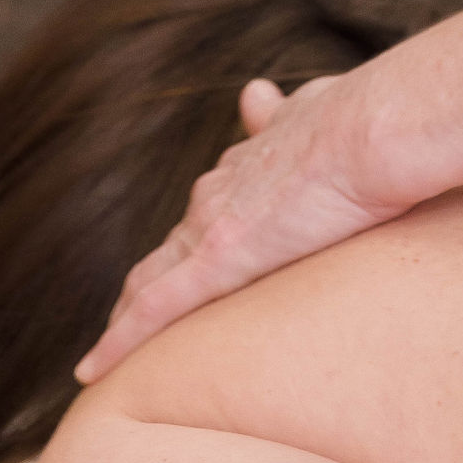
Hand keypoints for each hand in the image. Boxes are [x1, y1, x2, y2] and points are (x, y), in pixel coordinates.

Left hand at [76, 67, 398, 383]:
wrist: (371, 132)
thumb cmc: (359, 120)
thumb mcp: (311, 107)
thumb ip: (278, 111)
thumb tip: (253, 91)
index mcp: (243, 164)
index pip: (205, 211)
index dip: (189, 240)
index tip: (181, 263)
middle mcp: (216, 193)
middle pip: (169, 248)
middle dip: (150, 284)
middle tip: (131, 323)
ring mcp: (210, 227)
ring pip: (148, 282)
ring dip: (128, 317)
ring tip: (111, 355)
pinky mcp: (215, 262)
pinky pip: (152, 310)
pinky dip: (118, 342)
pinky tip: (91, 370)